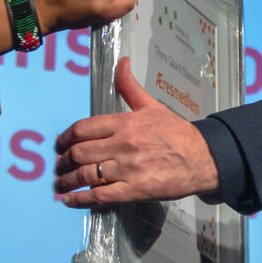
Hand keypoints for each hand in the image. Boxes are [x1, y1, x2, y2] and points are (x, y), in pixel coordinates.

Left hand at [53, 57, 218, 206]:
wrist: (203, 158)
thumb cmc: (177, 133)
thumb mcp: (152, 105)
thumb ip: (130, 86)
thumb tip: (122, 62)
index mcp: (124, 123)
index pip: (83, 129)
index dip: (65, 138)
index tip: (60, 144)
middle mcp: (122, 145)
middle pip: (80, 153)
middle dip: (63, 161)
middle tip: (58, 166)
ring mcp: (128, 169)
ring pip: (86, 174)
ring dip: (67, 181)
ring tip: (59, 184)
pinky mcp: (135, 190)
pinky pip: (101, 195)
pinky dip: (81, 199)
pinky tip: (69, 200)